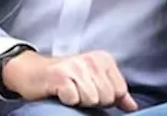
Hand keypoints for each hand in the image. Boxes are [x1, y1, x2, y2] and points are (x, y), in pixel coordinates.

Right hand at [1, 50, 137, 110]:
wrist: (33, 72)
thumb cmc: (66, 78)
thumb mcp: (94, 80)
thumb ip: (115, 92)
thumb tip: (133, 107)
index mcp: (104, 59)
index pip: (119, 91)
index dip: (107, 99)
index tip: (93, 91)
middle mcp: (92, 60)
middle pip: (106, 97)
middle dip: (93, 100)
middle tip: (79, 91)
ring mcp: (76, 67)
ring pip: (92, 99)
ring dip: (80, 101)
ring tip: (71, 91)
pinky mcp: (60, 76)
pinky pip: (74, 100)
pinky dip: (67, 101)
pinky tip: (61, 92)